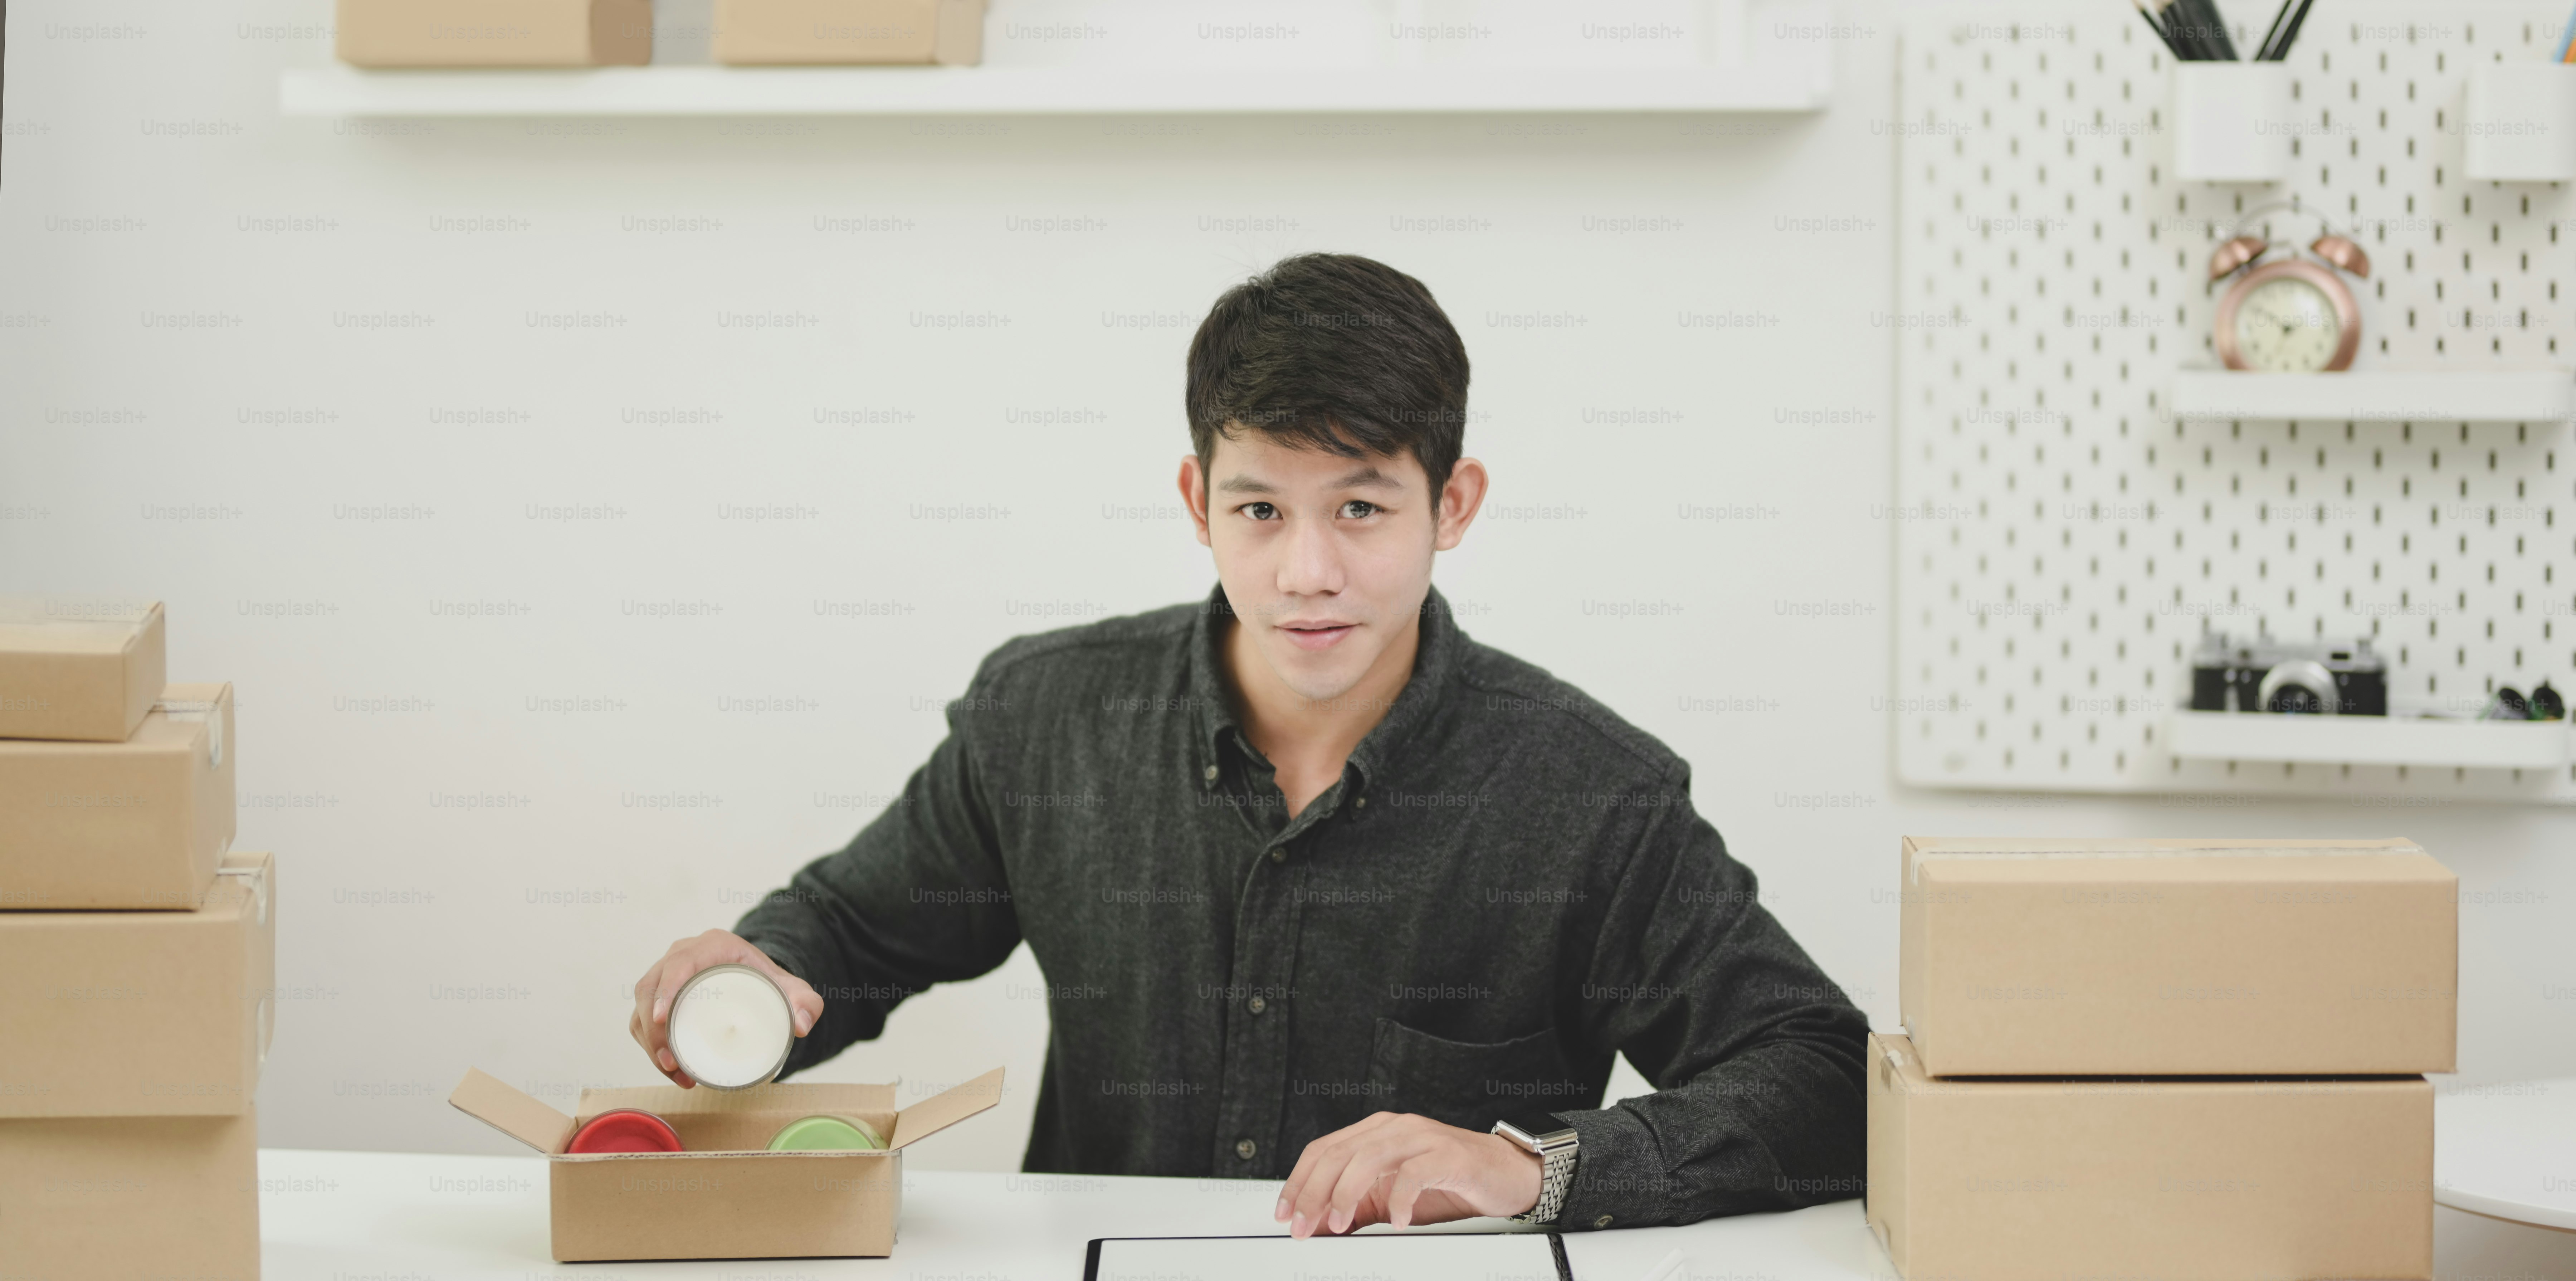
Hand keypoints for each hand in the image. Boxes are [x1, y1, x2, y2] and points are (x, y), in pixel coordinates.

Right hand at [628, 929, 823, 1087]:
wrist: (757, 981)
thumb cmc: (769, 982)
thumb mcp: (791, 989)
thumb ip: (806, 1002)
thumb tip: (802, 1026)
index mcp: (712, 946)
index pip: (679, 963)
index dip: (665, 989)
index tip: (661, 1019)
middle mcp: (682, 956)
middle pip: (650, 988)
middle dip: (652, 1029)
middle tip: (672, 1063)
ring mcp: (666, 976)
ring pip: (640, 1006)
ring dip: (649, 1042)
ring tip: (674, 1072)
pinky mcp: (659, 996)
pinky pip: (641, 1018)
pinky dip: (648, 1044)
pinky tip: (670, 1069)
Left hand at [1273, 1112, 1542, 1236]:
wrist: (1505, 1174)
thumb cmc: (1448, 1183)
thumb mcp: (1392, 1197)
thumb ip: (1358, 1207)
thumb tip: (1318, 1225)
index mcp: (1376, 1132)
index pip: (1324, 1149)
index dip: (1298, 1180)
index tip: (1284, 1212)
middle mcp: (1394, 1128)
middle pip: (1338, 1152)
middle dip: (1314, 1192)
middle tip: (1302, 1225)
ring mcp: (1421, 1137)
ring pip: (1369, 1156)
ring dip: (1347, 1194)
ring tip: (1339, 1225)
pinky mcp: (1447, 1153)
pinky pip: (1414, 1172)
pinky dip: (1400, 1197)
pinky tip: (1398, 1220)